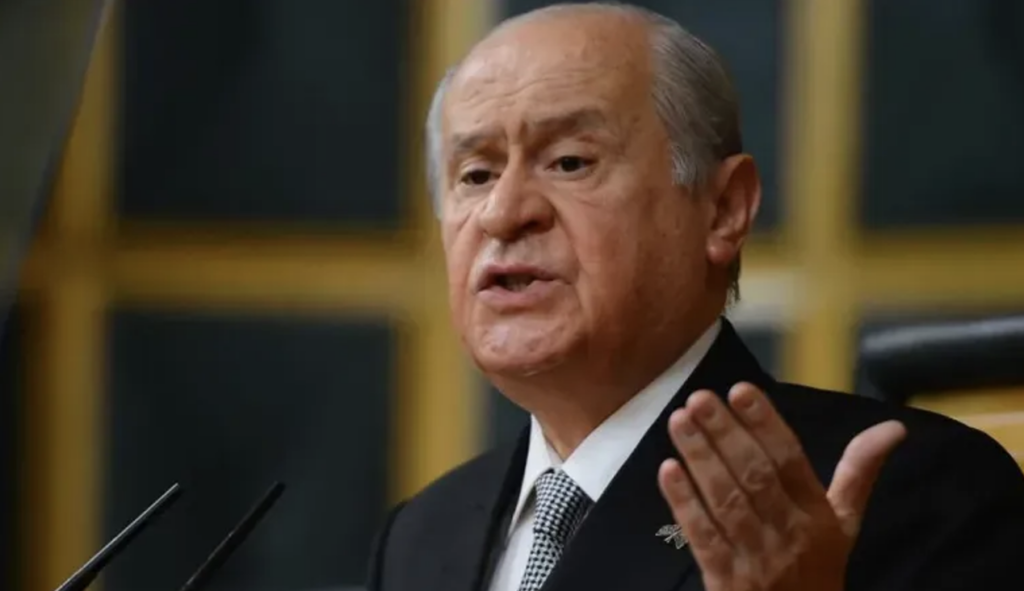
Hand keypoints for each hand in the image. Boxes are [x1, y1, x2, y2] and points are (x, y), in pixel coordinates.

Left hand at [656, 383, 905, 590]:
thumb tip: (894, 427)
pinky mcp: (725, 580)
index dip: (765, 424)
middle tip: (700, 398)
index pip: (791, 460)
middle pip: (755, 476)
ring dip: (700, 459)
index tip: (740, 389)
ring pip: (727, 501)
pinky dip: (684, 503)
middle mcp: (789, 533)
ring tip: (679, 421)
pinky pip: (703, 537)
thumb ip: (859, 473)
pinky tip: (667, 470)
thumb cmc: (817, 570)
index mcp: (817, 515)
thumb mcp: (844, 525)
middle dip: (726, 434)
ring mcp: (755, 558)